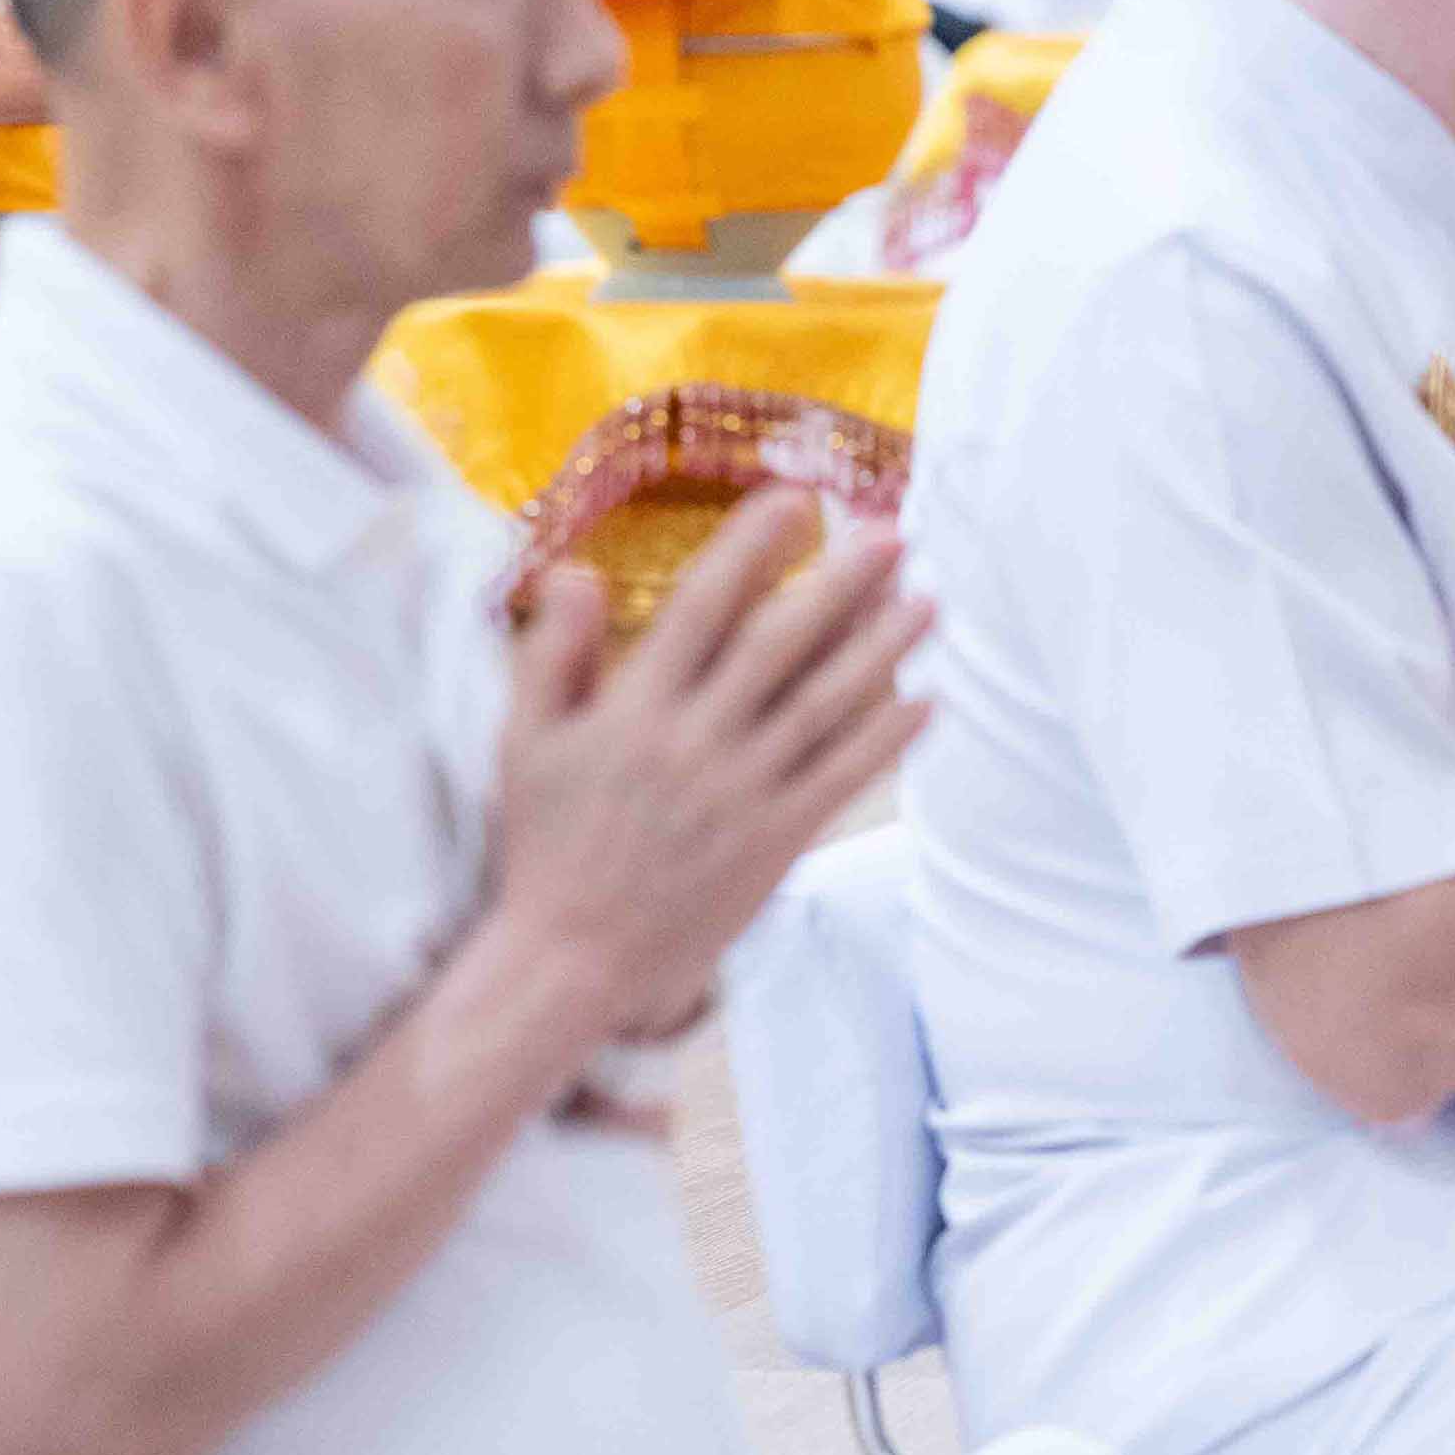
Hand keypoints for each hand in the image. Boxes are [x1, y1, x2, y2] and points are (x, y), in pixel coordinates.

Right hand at [479, 493, 930, 1042]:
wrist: (572, 956)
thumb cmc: (547, 841)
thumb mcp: (524, 743)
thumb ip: (552, 652)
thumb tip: (574, 567)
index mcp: (633, 710)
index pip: (702, 607)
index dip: (752, 548)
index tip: (794, 499)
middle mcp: (694, 743)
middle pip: (780, 646)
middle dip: (840, 585)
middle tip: (894, 534)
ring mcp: (740, 793)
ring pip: (824, 706)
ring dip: (882, 650)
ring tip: (929, 602)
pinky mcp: (775, 840)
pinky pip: (841, 778)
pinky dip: (886, 739)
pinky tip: (928, 700)